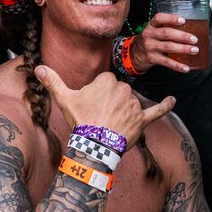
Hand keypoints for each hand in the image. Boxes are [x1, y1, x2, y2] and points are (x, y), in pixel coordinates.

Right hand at [33, 66, 174, 143]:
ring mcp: (134, 104)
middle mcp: (123, 89)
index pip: (105, 82)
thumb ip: (53, 81)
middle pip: (118, 91)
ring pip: (130, 103)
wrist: (94, 145)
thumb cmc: (80, 120)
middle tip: (99, 117)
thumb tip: (37, 67)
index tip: (92, 105)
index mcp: (107, 80)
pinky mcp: (142, 119)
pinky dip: (166, 106)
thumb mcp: (64, 99)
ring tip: (110, 124)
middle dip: (111, 103)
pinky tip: (173, 100)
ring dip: (123, 111)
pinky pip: (157, 111)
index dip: (98, 94)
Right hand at [131, 11, 200, 73]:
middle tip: (194, 39)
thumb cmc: (151, 40)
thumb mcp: (154, 31)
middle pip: (166, 33)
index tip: (183, 21)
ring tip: (194, 50)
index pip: (159, 18)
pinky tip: (186, 68)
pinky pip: (166, 62)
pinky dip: (177, 66)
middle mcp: (149, 34)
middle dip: (182, 36)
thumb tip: (190, 31)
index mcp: (151, 25)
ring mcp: (150, 47)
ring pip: (168, 47)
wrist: (135, 54)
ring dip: (183, 49)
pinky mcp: (152, 58)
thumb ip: (167, 28)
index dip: (171, 18)